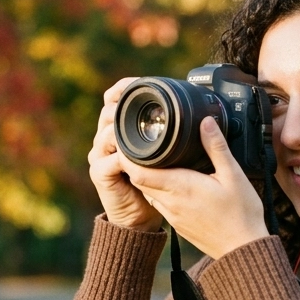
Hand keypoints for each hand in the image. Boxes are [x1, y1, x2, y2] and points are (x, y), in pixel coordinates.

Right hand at [88, 79, 163, 230]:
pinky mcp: (100, 174)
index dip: (124, 88)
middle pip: (108, 111)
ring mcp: (100, 156)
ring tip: (141, 126)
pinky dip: (123, 157)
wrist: (140, 219)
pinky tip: (136, 156)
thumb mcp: (166, 156)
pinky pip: (110, 161)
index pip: (115, 100)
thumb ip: (172, 137)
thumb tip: (200, 118)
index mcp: (121, 130)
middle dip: (121, 103)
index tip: (141, 81)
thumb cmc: (156, 185)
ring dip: (122, 128)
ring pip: (107, 133)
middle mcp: (106, 139)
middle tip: (141, 100)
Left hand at [122, 117, 268, 258]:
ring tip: (157, 161)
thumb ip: (217, 147)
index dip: (128, 156)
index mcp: (180, 187)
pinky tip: (174, 184)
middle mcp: (170, 203)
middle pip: (139, 180)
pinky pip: (160, 204)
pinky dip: (159, 191)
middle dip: (136, 162)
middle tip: (143, 145)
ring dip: (148, 177)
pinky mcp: (178, 225)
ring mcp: (172, 216)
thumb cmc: (241, 214)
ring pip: (148, 192)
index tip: (130, 141)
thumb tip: (205, 122)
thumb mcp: (234, 175)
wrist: (242, 250)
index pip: (138, 171)